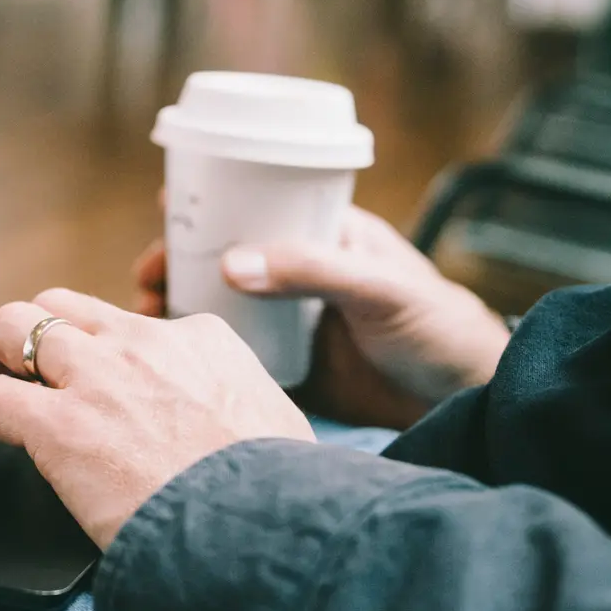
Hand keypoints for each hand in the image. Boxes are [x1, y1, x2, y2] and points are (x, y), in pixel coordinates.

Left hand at [0, 289, 312, 547]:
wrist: (261, 528)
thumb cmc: (280, 497)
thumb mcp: (277, 430)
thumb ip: (246, 413)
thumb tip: (246, 435)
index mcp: (200, 342)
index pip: (127, 326)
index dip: (95, 351)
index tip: (83, 376)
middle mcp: (141, 345)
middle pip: (59, 308)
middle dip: (28, 331)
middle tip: (10, 366)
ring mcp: (95, 380)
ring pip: (13, 329)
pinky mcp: (57, 425)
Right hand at [135, 208, 509, 427]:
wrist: (467, 403)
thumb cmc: (439, 327)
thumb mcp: (378, 288)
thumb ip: (310, 271)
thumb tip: (230, 264)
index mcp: (326, 236)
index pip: (258, 207)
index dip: (209, 206)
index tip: (165, 210)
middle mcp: (302, 274)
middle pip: (226, 257)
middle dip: (179, 263)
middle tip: (143, 282)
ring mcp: (293, 321)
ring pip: (224, 306)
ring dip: (182, 309)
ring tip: (148, 321)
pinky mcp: (292, 369)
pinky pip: (237, 356)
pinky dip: (202, 354)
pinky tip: (175, 360)